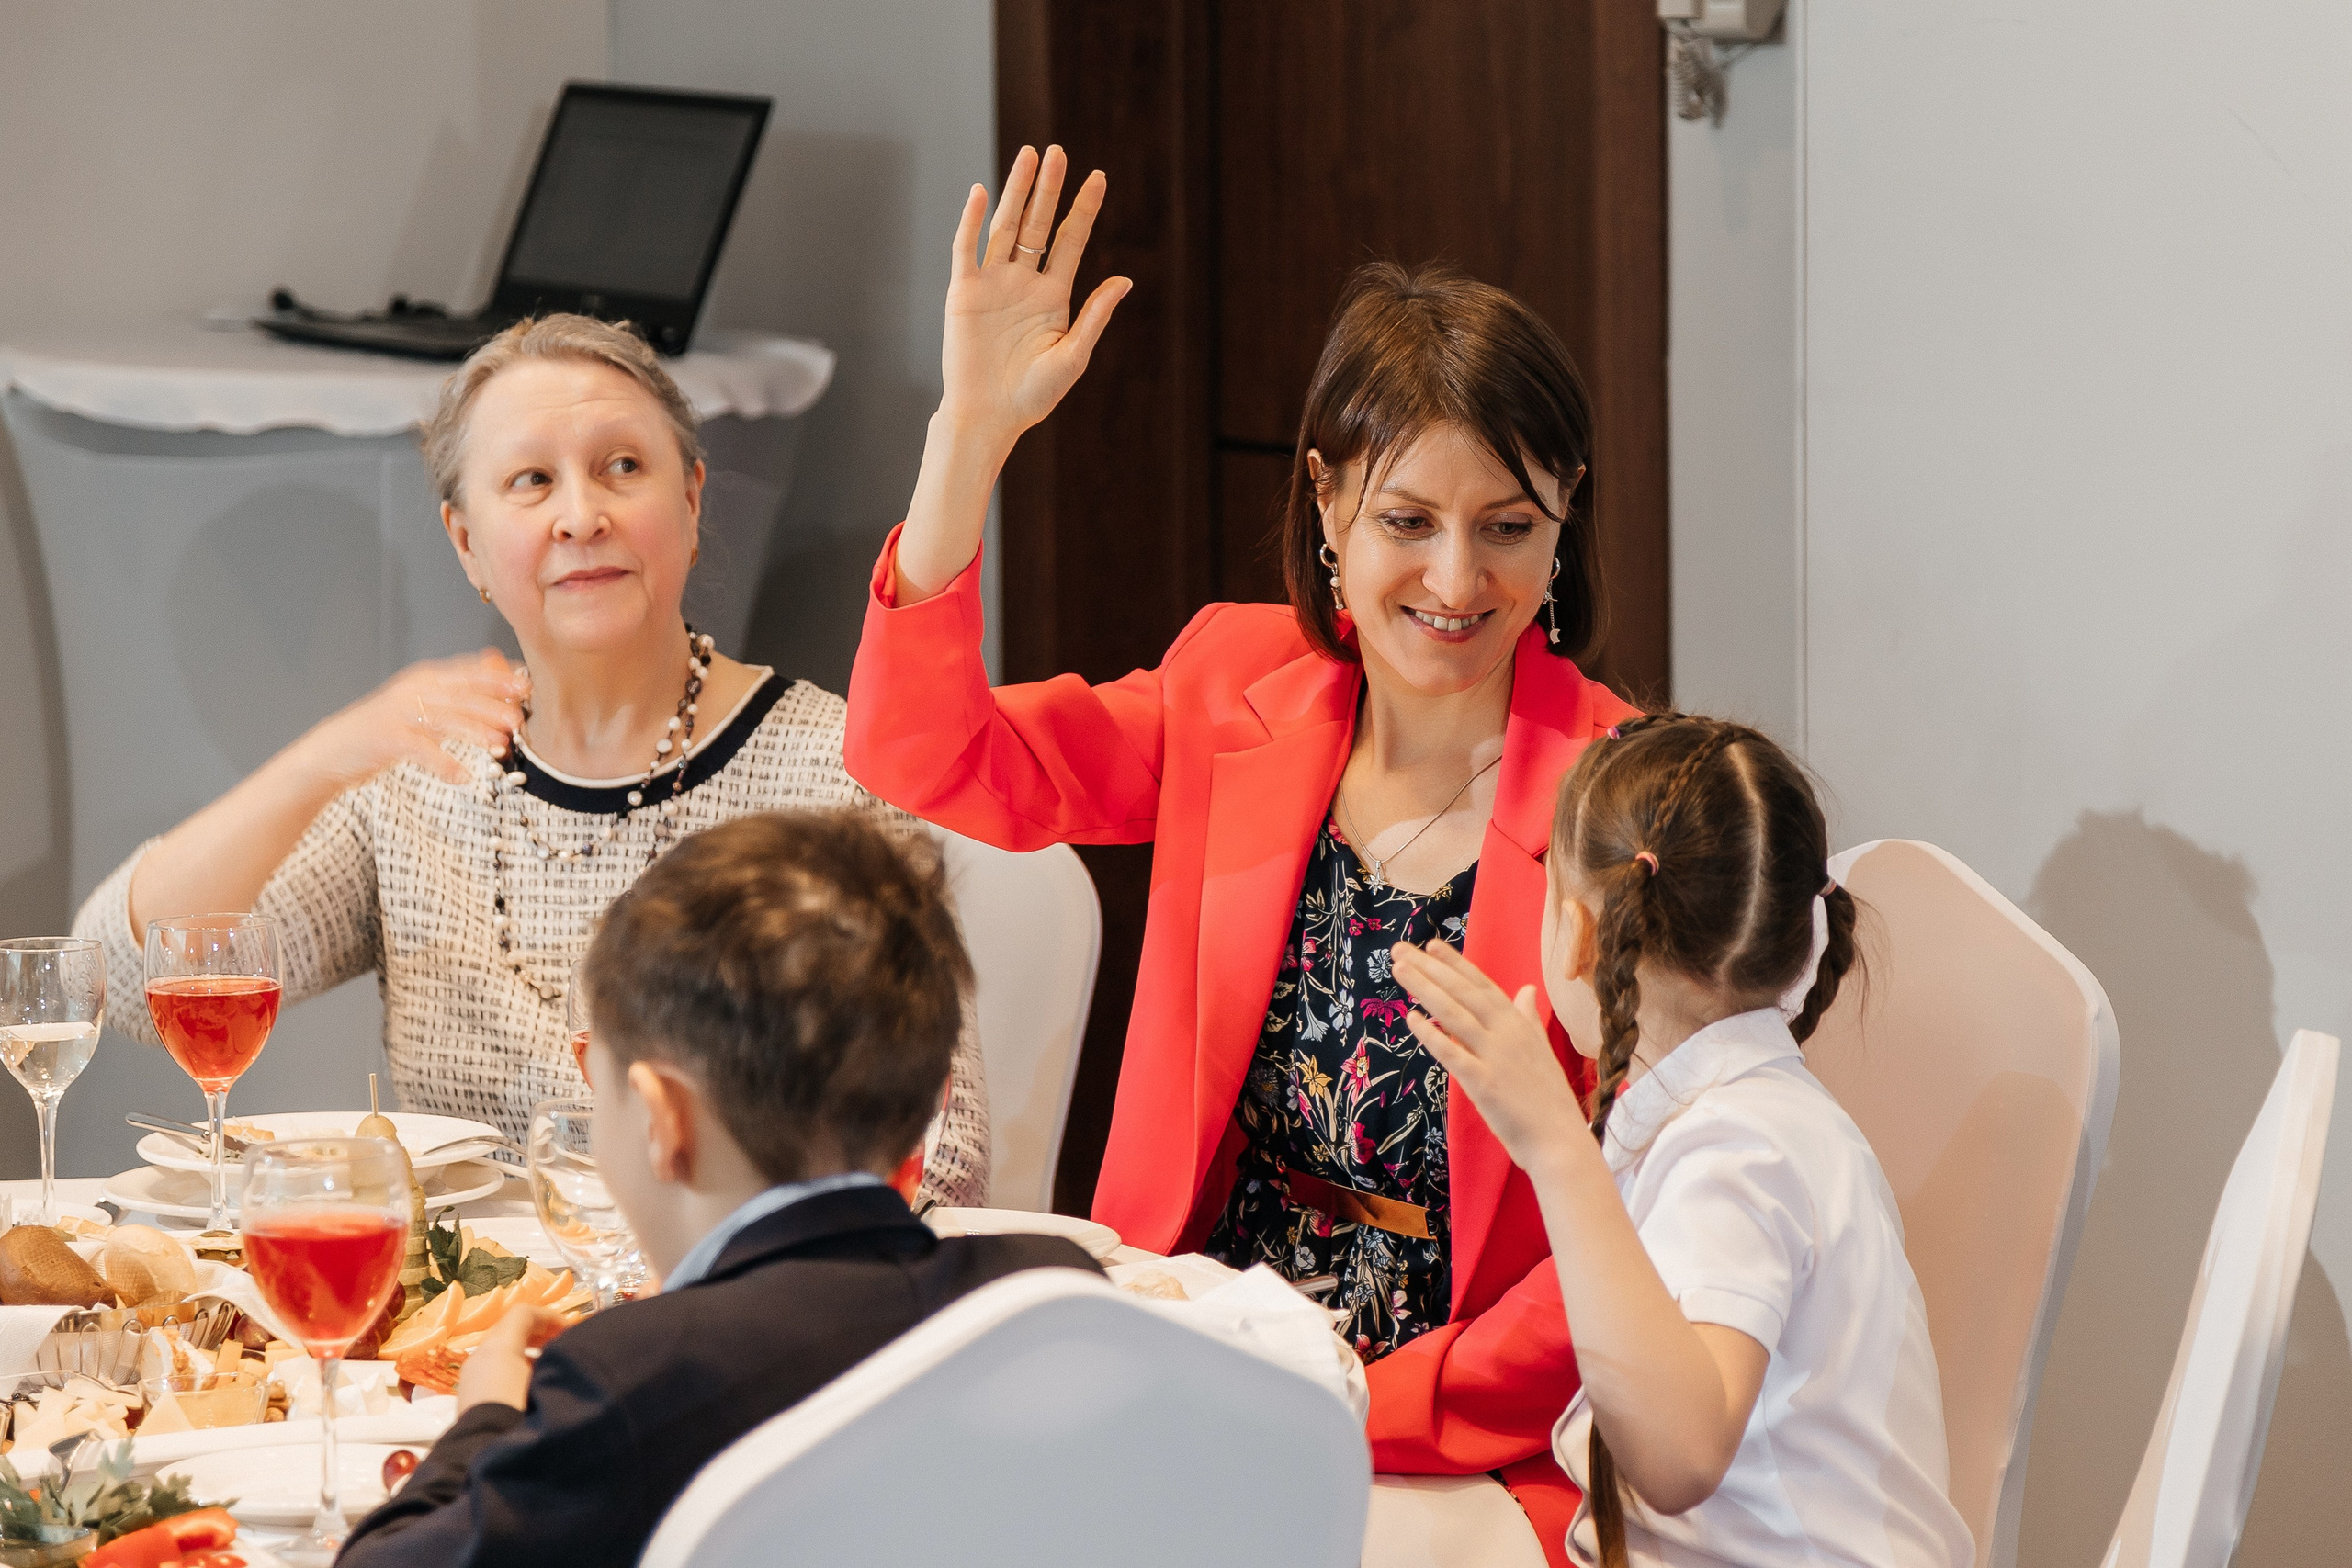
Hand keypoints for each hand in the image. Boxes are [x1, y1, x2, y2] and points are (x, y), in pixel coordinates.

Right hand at [299, 649, 526, 788]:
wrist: (335, 750)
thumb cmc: (388, 729)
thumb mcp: (423, 705)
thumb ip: (458, 691)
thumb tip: (498, 664)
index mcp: (426, 678)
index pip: (467, 672)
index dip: (498, 678)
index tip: (527, 685)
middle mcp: (413, 689)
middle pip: (459, 694)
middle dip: (492, 704)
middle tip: (519, 719)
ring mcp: (398, 712)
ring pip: (444, 719)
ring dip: (474, 732)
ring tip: (500, 746)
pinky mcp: (387, 737)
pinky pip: (421, 750)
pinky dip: (443, 764)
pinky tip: (464, 777)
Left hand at [452, 1302, 565, 1414]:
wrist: (484, 1455)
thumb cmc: (520, 1413)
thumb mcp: (545, 1379)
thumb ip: (557, 1360)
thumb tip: (568, 1356)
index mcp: (498, 1346)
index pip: (524, 1313)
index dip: (552, 1317)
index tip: (573, 1330)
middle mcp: (480, 1356)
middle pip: (511, 1330)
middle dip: (540, 1333)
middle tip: (563, 1344)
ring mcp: (472, 1378)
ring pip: (502, 1352)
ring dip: (529, 1352)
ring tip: (551, 1368)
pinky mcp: (470, 1399)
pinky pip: (495, 1371)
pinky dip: (516, 1369)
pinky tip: (533, 1388)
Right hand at [939, 145, 1130, 445]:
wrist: (988, 416)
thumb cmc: (1032, 396)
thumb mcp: (1073, 356)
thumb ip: (1095, 315)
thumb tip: (1124, 279)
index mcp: (1053, 296)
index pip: (1070, 240)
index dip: (1083, 208)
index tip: (1098, 176)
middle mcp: (1024, 282)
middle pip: (1038, 224)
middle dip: (1048, 188)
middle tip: (1058, 152)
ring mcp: (993, 284)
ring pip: (1005, 227)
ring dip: (1016, 192)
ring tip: (1029, 156)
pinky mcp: (964, 292)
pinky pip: (967, 249)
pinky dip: (973, 221)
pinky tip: (982, 193)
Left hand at [1392, 940, 1588, 1172]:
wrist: (1560, 1141)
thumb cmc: (1548, 1099)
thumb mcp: (1541, 1050)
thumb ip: (1528, 1018)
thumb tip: (1526, 989)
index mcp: (1520, 1024)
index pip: (1482, 985)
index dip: (1456, 964)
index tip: (1431, 944)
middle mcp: (1507, 1033)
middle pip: (1462, 992)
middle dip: (1430, 968)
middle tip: (1400, 949)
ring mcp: (1495, 1057)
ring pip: (1454, 1014)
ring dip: (1425, 988)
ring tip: (1399, 969)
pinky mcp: (1484, 1083)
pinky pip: (1452, 1053)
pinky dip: (1431, 1034)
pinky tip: (1410, 1018)